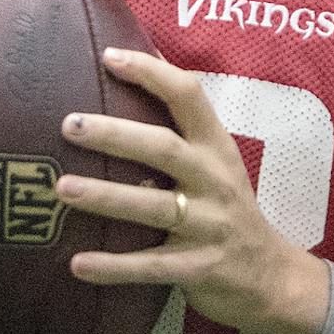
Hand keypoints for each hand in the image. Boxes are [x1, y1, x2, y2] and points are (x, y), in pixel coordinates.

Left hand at [56, 48, 330, 333]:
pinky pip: (151, 267)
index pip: (189, 96)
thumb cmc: (228, 209)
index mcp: (216, 147)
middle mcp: (215, 180)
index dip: (151, 73)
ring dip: (106, 197)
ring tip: (62, 188)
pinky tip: (78, 264)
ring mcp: (209, 226)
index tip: (109, 56)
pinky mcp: (199, 268)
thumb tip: (138, 60)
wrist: (271, 276)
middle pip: (164, 149)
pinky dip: (114, 266)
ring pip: (154, 208)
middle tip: (69, 124)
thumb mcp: (216, 161)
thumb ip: (182, 124)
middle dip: (116, 135)